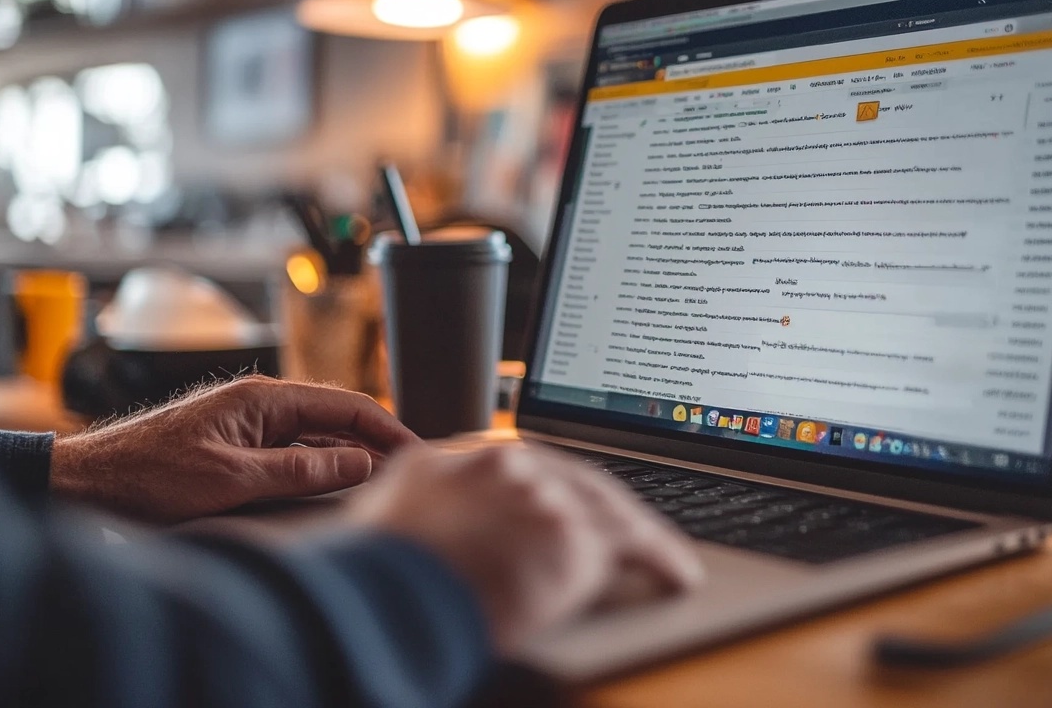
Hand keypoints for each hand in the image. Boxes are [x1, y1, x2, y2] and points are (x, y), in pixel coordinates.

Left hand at [51, 375, 419, 521]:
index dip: (387, 427)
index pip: (345, 404)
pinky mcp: (238, 445)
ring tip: (385, 479)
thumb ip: (301, 468)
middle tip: (411, 469)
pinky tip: (337, 483)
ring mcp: (250, 424)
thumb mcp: (233, 478)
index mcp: (264, 398)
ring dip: (350, 454)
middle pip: (336, 418)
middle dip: (376, 440)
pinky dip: (321, 464)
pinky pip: (293, 450)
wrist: (89, 482)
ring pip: (317, 435)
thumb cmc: (150, 474)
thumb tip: (359, 462)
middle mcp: (261, 404)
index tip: (417, 450)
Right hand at [350, 443, 703, 653]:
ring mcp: (546, 496)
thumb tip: (421, 515)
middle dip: (604, 503)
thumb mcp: (386, 515)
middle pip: (576, 478)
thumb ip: (418, 502)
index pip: (527, 464)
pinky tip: (676, 573)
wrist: (388, 594)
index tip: (568, 500)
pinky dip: (661, 558)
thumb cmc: (375, 573)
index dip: (555, 486)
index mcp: (464, 458)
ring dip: (638, 531)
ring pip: (609, 508)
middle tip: (627, 525)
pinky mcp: (575, 537)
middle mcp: (511, 466)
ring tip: (661, 552)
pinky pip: (636, 546)